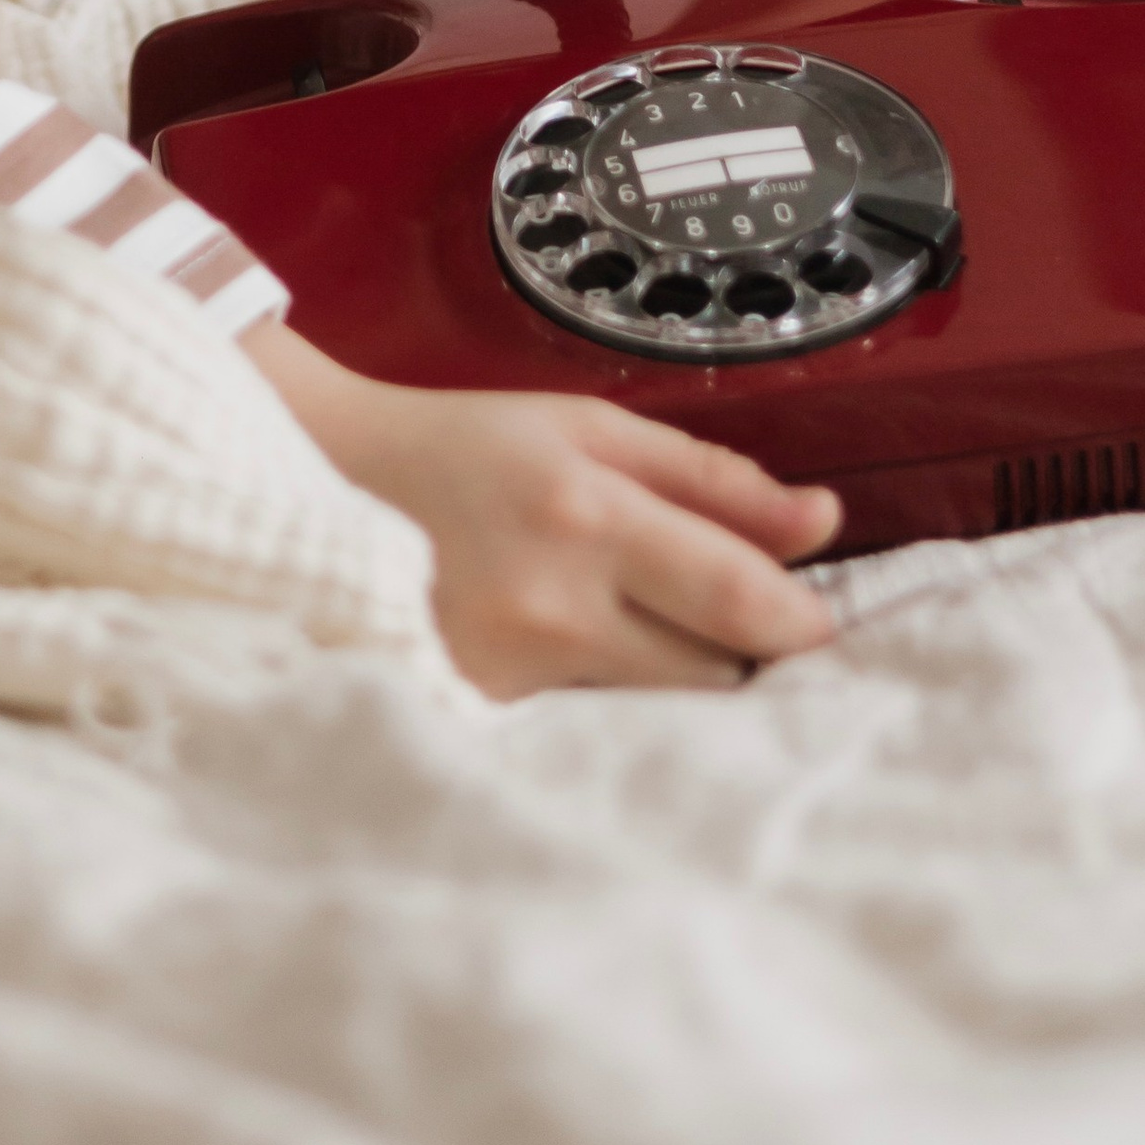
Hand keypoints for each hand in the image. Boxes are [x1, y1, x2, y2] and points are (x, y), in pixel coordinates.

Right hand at [242, 322, 839, 696]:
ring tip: (632, 617)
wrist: (321, 484)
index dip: (803, 621)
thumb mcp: (587, 427)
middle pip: (716, 670)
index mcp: (588, 514)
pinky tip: (570, 644)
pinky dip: (608, 689)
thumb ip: (711, 478)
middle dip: (742, 648)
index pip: (740, 599)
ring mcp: (515, 672)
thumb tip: (823, 523)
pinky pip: (596, 716)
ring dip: (677, 669)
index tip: (821, 620)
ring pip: (661, 703)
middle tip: (724, 611)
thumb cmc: (464, 448)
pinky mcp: (489, 713)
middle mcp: (553, 605)